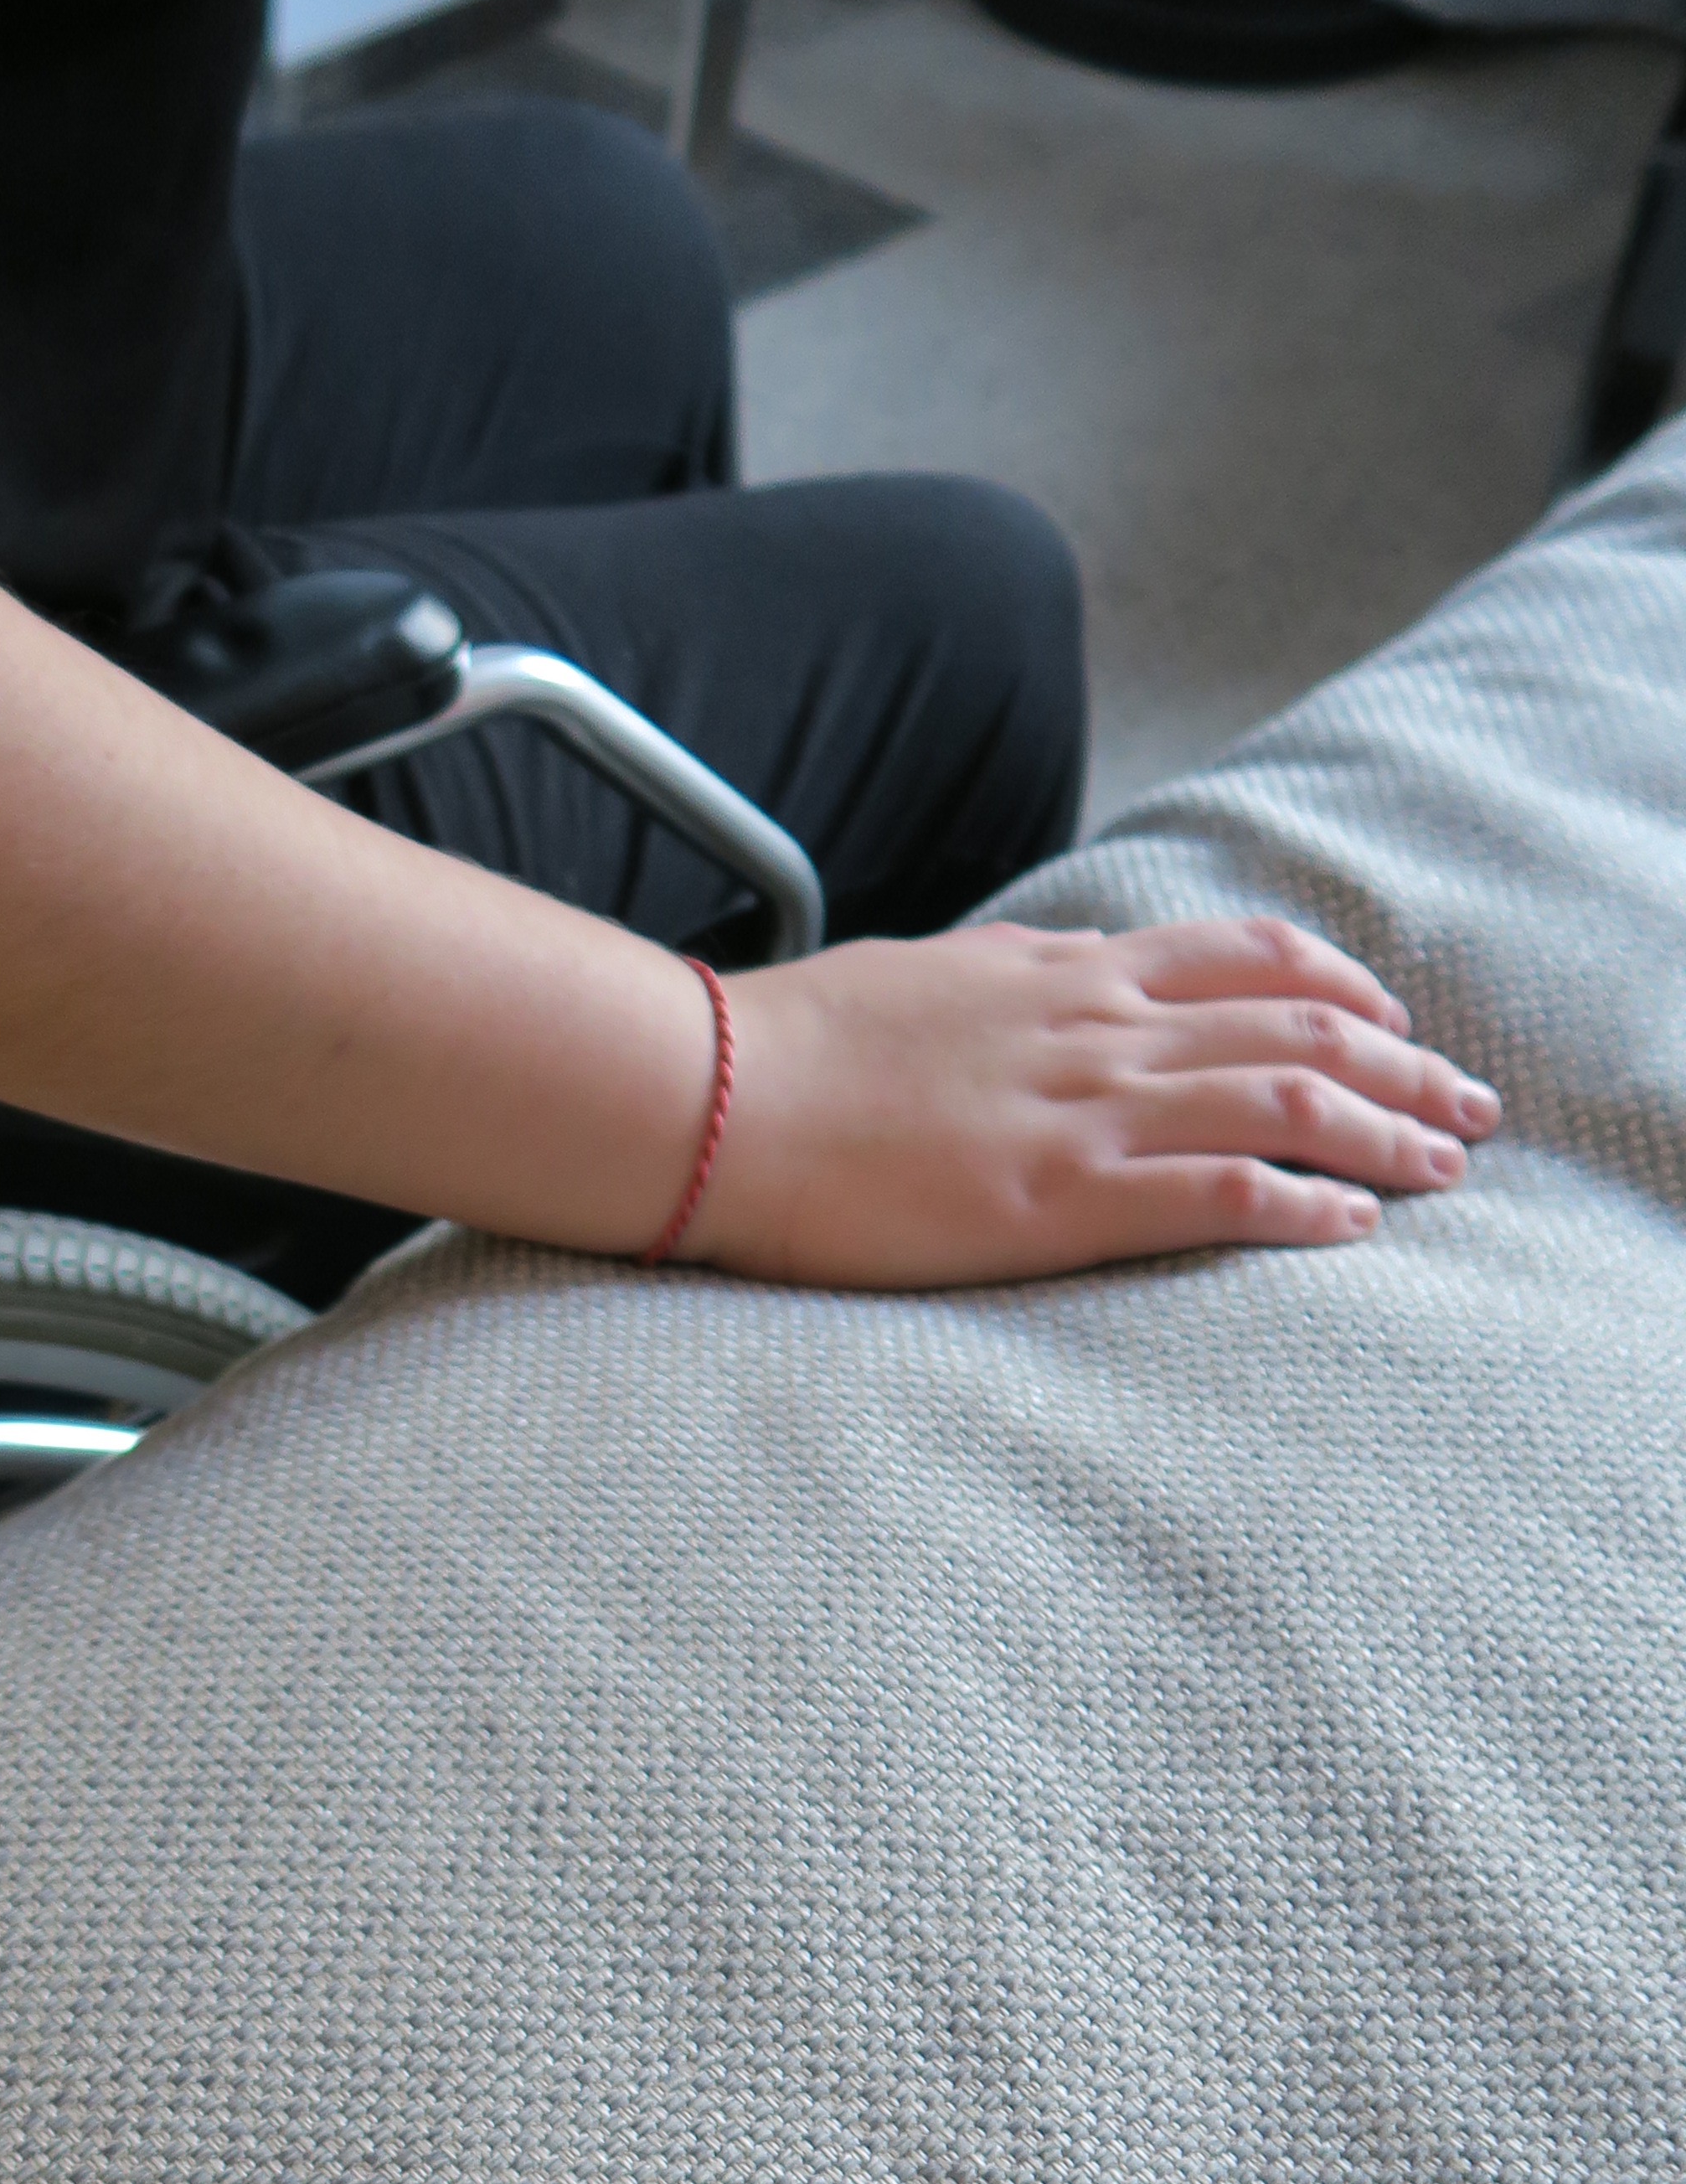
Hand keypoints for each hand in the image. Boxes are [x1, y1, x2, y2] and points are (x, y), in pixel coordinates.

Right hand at [685, 917, 1500, 1288]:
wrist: (718, 1095)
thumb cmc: (796, 1050)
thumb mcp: (929, 981)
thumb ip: (1012, 987)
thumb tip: (1052, 986)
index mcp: (1065, 972)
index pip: (1243, 957)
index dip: (1337, 986)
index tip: (1386, 1020)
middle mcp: (1099, 1028)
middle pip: (1300, 1028)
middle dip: (1402, 1066)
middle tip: (1466, 1104)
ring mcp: (1086, 1110)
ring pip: (1287, 1101)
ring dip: (1386, 1133)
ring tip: (1446, 1165)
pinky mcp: (1062, 1196)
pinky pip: (1222, 1192)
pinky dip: (1305, 1205)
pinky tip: (1356, 1226)